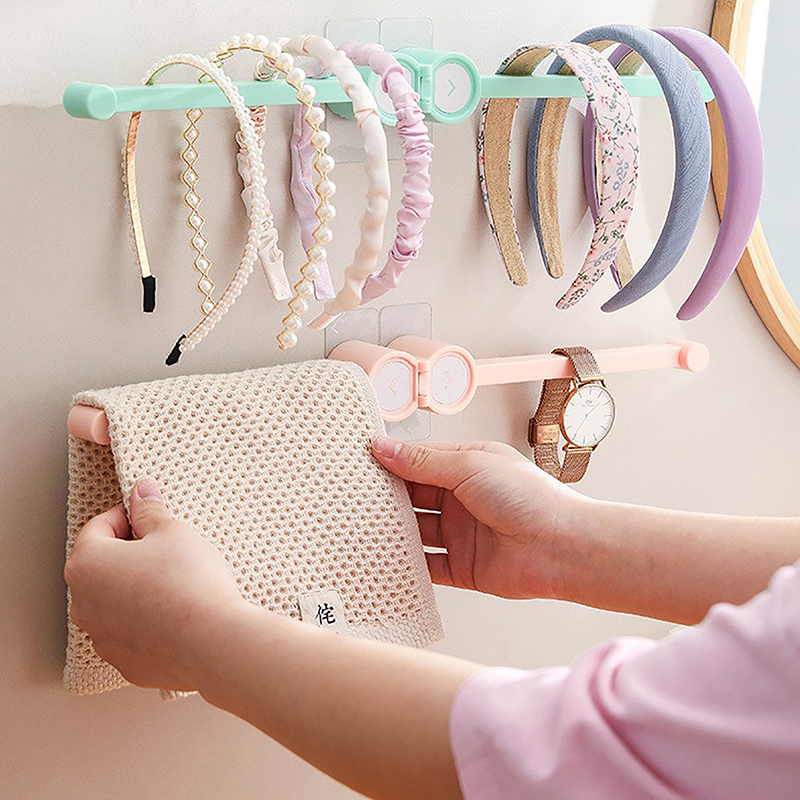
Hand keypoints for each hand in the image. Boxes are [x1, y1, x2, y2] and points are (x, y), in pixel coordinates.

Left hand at [64, 478, 244, 691]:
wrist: (212, 641)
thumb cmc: (189, 582)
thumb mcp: (173, 532)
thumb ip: (150, 510)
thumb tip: (141, 492)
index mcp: (87, 564)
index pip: (99, 526)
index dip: (128, 514)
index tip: (151, 514)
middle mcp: (83, 604)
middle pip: (103, 565)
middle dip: (131, 552)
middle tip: (167, 546)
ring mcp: (102, 637)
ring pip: (115, 600)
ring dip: (137, 586)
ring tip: (175, 580)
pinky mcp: (124, 661)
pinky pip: (131, 631)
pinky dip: (148, 618)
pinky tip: (177, 611)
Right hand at [372, 436, 594, 600]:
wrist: (562, 548)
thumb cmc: (529, 497)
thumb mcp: (470, 465)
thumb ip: (422, 461)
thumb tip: (384, 447)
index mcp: (468, 466)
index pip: (419, 461)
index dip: (391, 461)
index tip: (359, 462)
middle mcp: (463, 499)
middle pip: (414, 497)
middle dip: (386, 497)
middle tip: (349, 496)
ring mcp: (462, 534)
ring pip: (416, 531)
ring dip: (392, 530)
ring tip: (357, 528)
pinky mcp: (463, 567)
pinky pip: (427, 566)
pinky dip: (406, 565)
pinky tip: (383, 560)